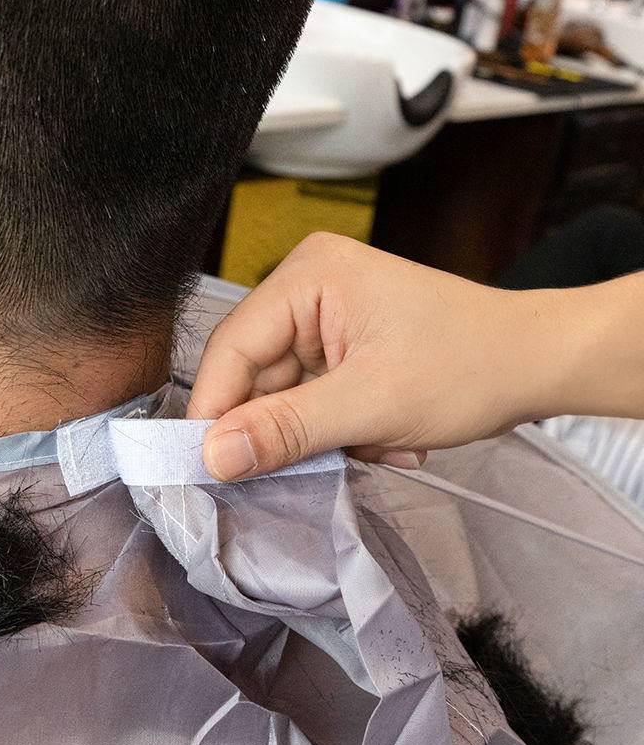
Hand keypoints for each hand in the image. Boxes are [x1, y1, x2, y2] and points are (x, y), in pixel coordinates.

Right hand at [188, 233, 567, 479]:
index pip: (233, 347)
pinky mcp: (342, 346)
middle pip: (257, 375)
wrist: (536, 363)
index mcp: (309, 276)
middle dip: (289, 428)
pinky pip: (312, 400)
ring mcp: (325, 319)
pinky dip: (341, 429)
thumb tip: (213, 456)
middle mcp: (308, 289)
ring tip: (378, 440)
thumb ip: (286, 430)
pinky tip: (387, 434)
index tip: (208, 468)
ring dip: (324, 434)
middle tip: (323, 459)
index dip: (215, 410)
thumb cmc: (469, 366)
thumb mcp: (372, 405)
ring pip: (285, 397)